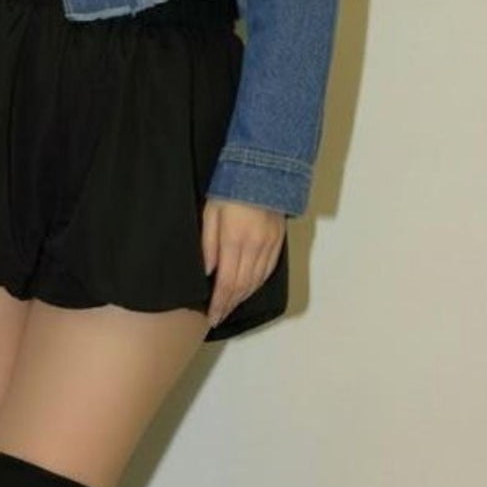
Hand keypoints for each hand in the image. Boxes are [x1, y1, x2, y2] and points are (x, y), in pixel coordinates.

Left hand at [200, 196, 284, 330]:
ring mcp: (269, 244)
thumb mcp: (210, 212)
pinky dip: (257, 284)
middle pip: (242, 285)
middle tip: (219, 316)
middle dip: (229, 304)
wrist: (262, 169)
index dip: (219, 302)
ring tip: (230, 307)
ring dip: (242, 297)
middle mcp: (255, 246)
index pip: (227, 282)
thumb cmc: (230, 187)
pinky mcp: (278, 241)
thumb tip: (208, 272)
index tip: (212, 316)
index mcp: (234, 239)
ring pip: (256, 280)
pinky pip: (268, 270)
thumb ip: (208, 244)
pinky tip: (248, 290)